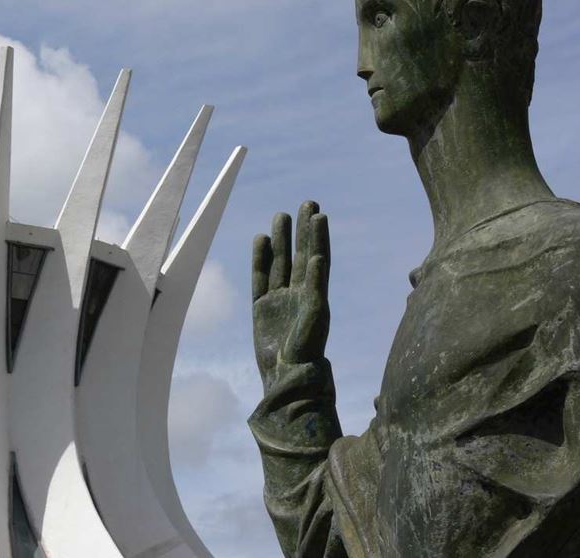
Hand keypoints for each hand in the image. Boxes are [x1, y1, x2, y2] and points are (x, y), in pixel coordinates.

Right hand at [252, 201, 330, 374]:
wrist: (285, 376)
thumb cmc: (306, 352)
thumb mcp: (314, 318)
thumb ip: (315, 288)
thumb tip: (317, 258)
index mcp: (315, 295)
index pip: (317, 258)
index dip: (318, 237)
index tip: (319, 214)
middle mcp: (298, 293)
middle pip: (300, 254)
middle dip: (303, 230)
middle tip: (307, 203)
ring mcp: (279, 299)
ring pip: (280, 262)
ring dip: (281, 240)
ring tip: (281, 215)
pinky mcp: (261, 307)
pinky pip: (260, 277)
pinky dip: (260, 259)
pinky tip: (260, 239)